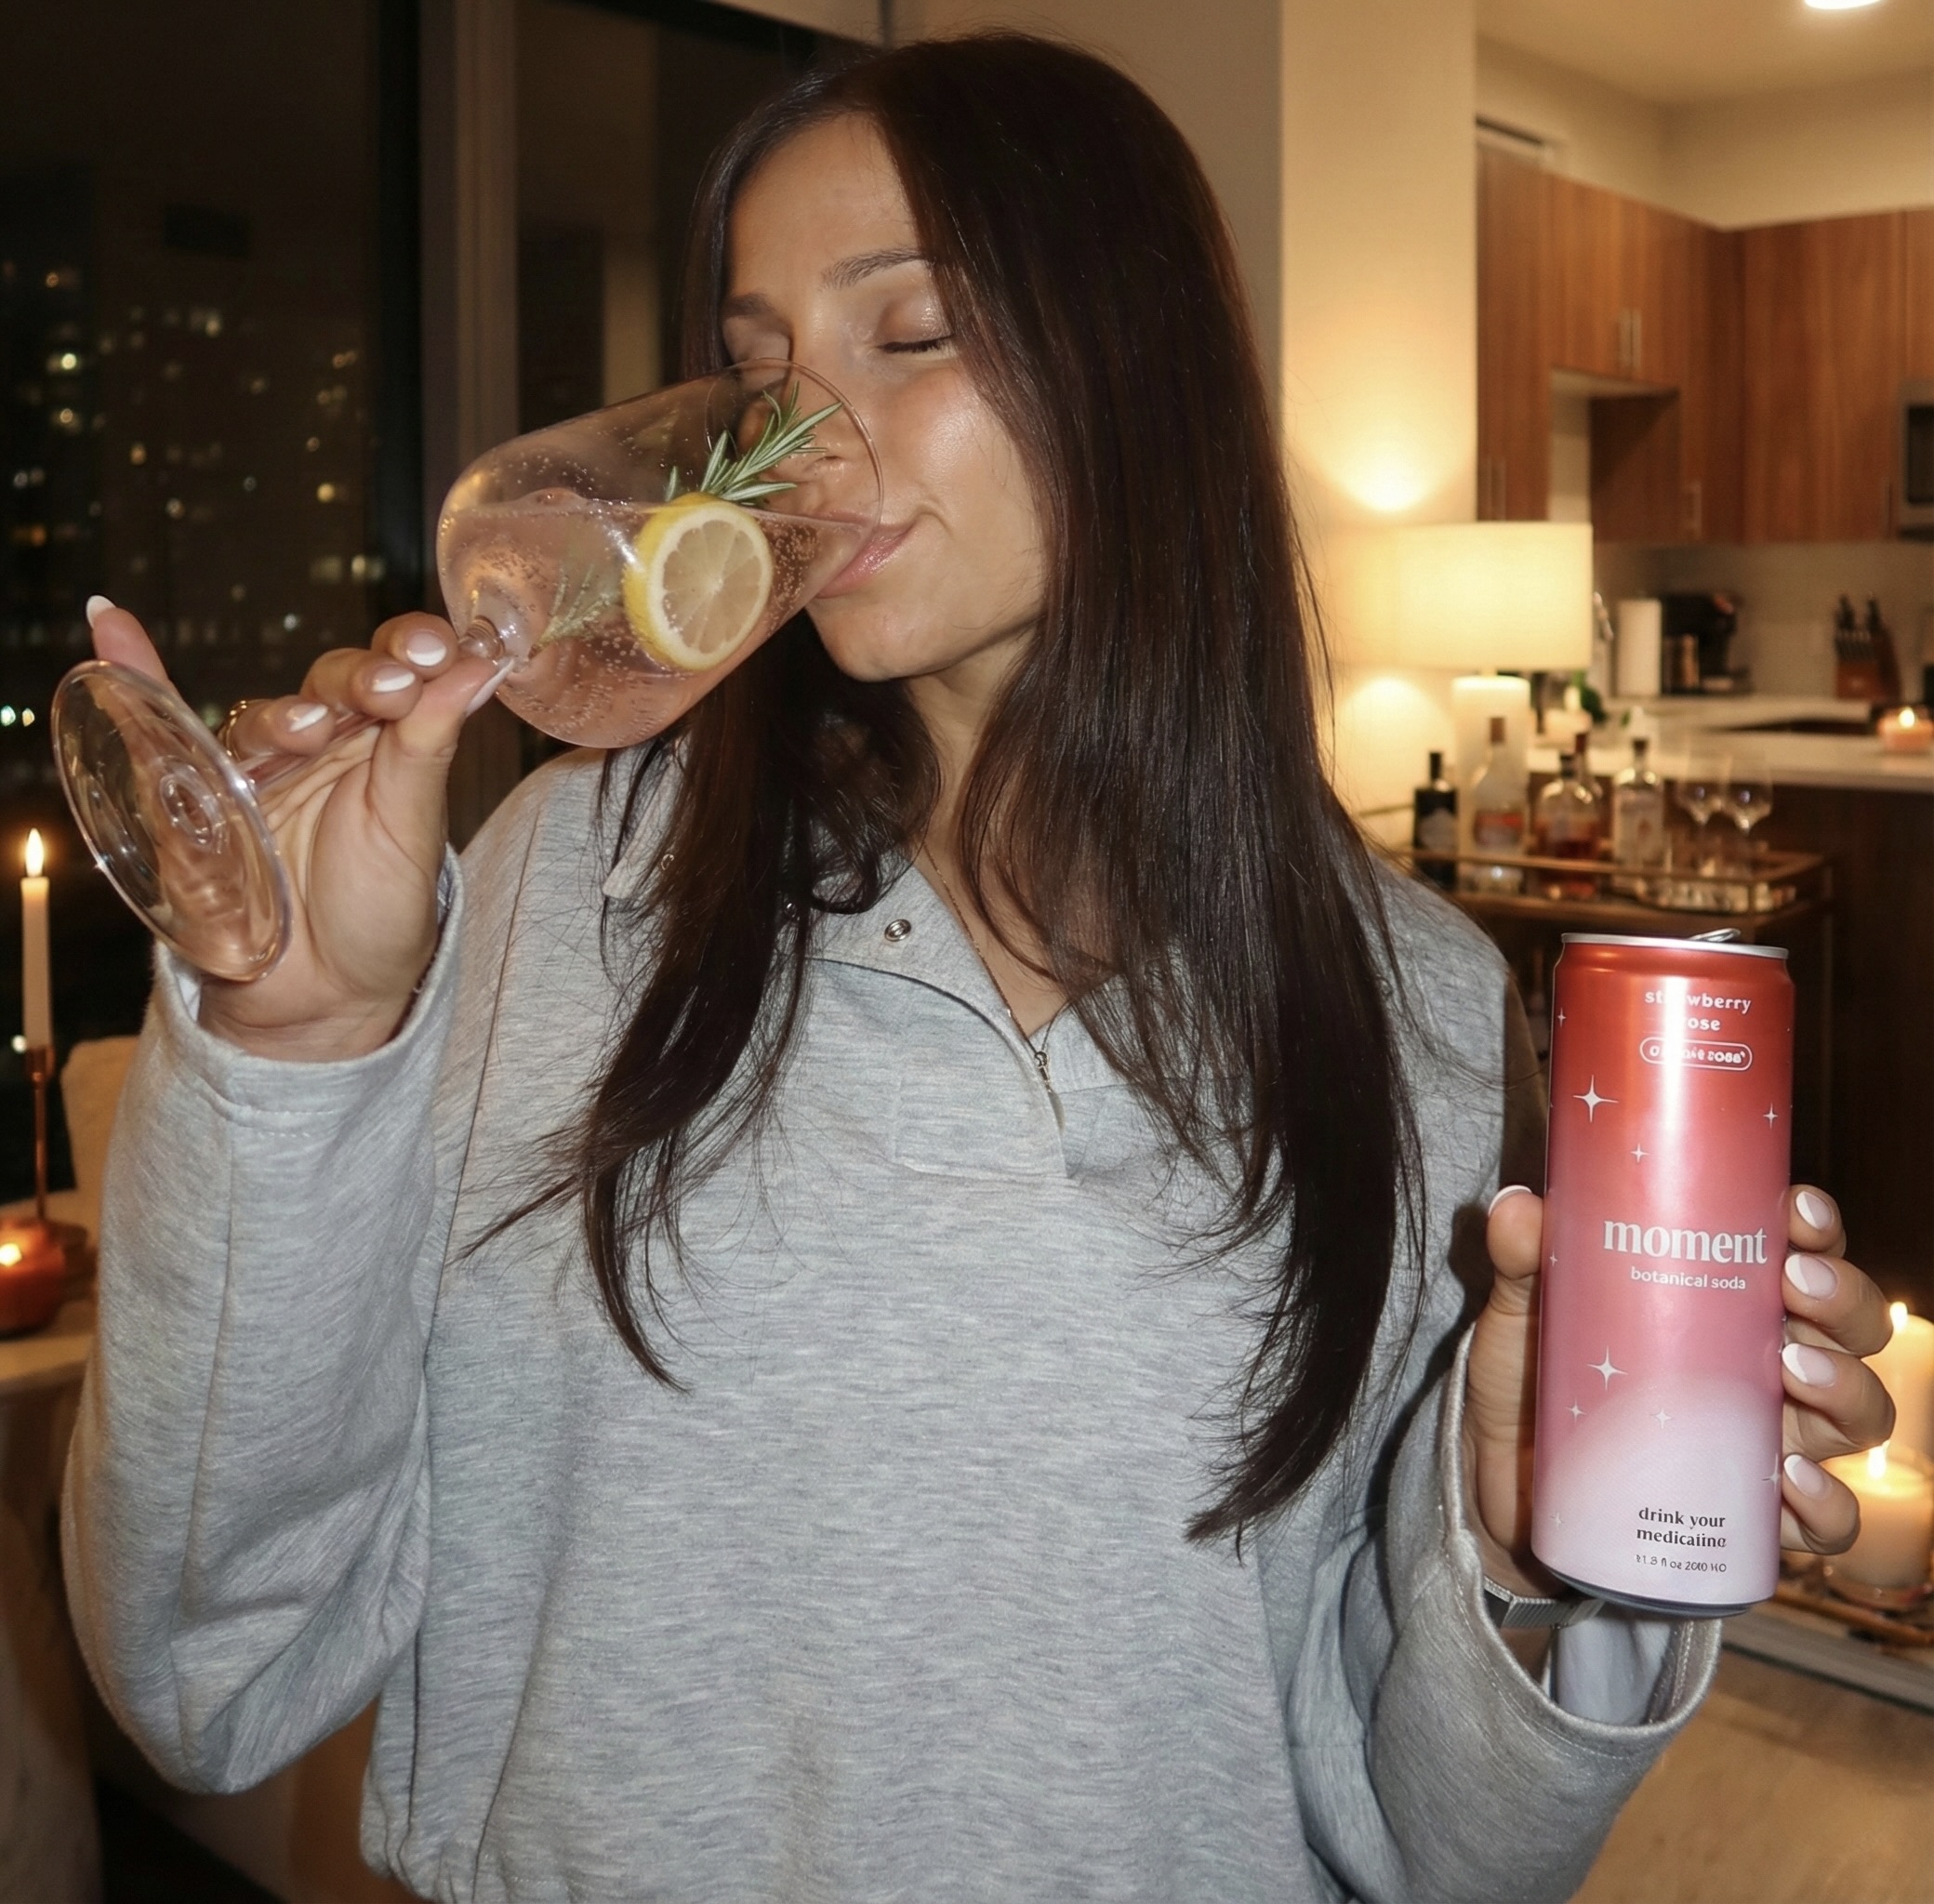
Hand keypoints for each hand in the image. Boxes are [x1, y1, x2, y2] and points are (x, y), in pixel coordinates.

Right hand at [88, 598, 499, 1060]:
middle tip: (387, 691)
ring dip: (287, 713)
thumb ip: (432, 745)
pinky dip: (131, 669)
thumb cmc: (380, 910)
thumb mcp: (414, 828)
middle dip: (360, 678)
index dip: (414, 650)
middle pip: (336, 680)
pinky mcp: (200, 795)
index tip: (435, 653)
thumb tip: (480, 667)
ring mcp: (261, 766)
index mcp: (390, 741)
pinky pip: (160, 727)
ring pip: (267, 714)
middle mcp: (328, 742)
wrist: (326, 993)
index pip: (401, 666)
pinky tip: (110, 622)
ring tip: (311, 730)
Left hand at [1464, 1182, 1894, 1595]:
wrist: (1498, 1491)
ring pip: (1855, 1416)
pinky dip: (1828, 1502)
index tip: (1797, 1211)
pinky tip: (1791, 1476)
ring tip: (1794, 1372)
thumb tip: (1517, 1204)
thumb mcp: (1521, 1318)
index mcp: (1722, 1308)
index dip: (1817, 1230)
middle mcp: (1761, 1371)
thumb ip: (1523, 1262)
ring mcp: (1760, 1445)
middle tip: (1792, 1287)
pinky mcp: (1747, 1518)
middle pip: (1849, 1330)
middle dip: (1842, 1301)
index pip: (1800, 1257)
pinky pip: (1825, 1523)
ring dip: (1846, 1388)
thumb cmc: (1528, 1389)